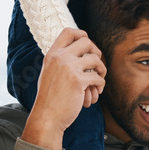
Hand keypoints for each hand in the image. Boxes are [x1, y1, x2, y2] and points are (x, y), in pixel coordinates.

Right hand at [22, 29, 105, 149]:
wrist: (46, 117)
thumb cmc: (50, 98)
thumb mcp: (49, 73)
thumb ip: (60, 61)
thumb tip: (79, 52)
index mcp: (52, 54)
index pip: (68, 32)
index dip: (82, 34)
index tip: (88, 46)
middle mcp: (60, 58)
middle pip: (86, 41)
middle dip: (96, 51)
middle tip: (96, 64)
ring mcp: (69, 68)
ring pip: (95, 59)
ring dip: (102, 69)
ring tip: (99, 78)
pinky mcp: (78, 81)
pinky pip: (98, 78)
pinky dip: (100, 85)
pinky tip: (95, 92)